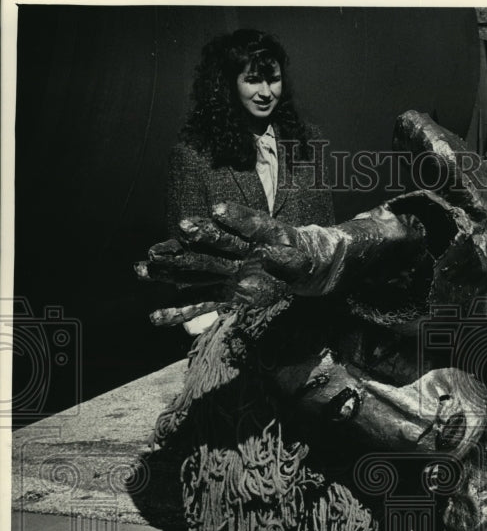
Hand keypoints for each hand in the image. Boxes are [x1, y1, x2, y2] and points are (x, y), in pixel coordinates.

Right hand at [136, 202, 317, 325]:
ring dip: (169, 273)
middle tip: (157, 251)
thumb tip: (268, 256)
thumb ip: (287, 256)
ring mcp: (225, 272)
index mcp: (252, 233)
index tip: (217, 212)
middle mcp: (231, 249)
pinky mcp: (225, 293)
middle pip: (205, 248)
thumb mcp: (301, 257)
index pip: (242, 223)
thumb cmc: (298, 257)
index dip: (231, 217)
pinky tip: (157, 318)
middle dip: (183, 250)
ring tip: (141, 271)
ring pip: (194, 272)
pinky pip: (201, 302)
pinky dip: (180, 311)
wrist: (298, 269)